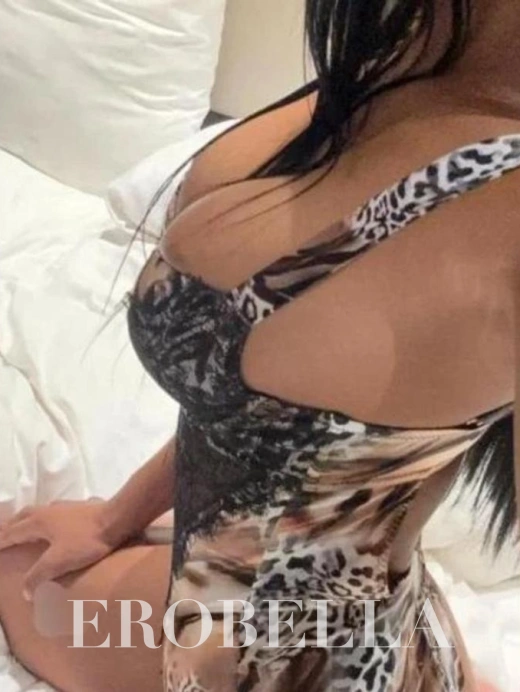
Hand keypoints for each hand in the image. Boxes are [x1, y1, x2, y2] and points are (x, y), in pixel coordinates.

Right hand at [0, 498, 125, 601]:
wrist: (118, 519)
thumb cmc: (87, 540)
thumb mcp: (59, 561)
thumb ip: (38, 576)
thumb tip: (24, 591)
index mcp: (39, 522)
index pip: (13, 532)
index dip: (1, 540)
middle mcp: (49, 510)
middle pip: (23, 516)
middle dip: (11, 525)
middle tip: (3, 533)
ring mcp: (65, 507)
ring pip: (39, 511)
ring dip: (28, 520)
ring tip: (25, 528)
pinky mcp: (80, 508)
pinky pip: (54, 512)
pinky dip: (45, 519)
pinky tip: (55, 525)